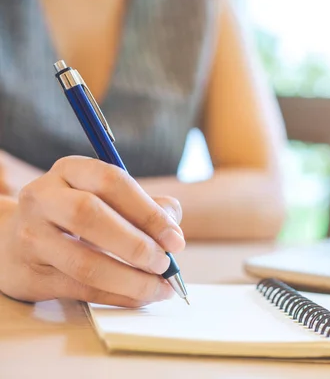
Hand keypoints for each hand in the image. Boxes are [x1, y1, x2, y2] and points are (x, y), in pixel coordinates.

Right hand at [0, 156, 185, 306]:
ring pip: (84, 262)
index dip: (148, 212)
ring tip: (159, 287)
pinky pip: (80, 289)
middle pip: (90, 216)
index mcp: (70, 170)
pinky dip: (118, 296)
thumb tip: (173, 230)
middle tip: (165, 264)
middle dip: (137, 245)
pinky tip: (140, 297)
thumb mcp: (106, 199)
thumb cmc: (76, 218)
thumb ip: (145, 207)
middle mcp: (44, 198)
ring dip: (131, 280)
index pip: (111, 181)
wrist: (14, 242)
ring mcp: (31, 236)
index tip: (175, 239)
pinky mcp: (29, 274)